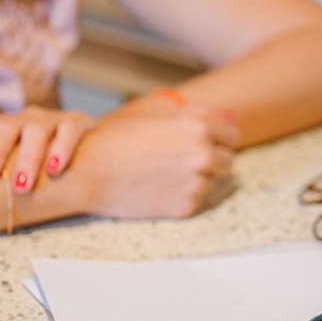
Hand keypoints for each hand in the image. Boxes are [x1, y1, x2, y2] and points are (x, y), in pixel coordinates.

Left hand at [0, 106, 95, 192]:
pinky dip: (61, 149)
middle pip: (5, 127)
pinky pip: (69, 131)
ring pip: (36, 131)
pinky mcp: (78, 123)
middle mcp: (25, 119)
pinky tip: (55, 169)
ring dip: (28, 157)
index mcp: (5, 127)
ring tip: (22, 186)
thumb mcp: (16, 161)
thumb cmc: (42, 162)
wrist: (91, 148)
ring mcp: (52, 120)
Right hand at [71, 104, 240, 217]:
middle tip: (179, 161)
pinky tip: (158, 188)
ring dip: (197, 178)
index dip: (218, 139)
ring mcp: (196, 182)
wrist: (88, 171)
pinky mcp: (186, 206)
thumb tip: (233, 117)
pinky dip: (183, 196)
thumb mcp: (159, 115)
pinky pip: (197, 200)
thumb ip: (202, 114)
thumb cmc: (119, 138)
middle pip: (228, 160)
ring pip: (213, 181)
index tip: (202, 143)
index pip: (233, 136)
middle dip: (211, 160)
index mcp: (198, 127)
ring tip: (164, 173)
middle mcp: (203, 154)